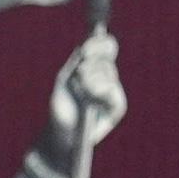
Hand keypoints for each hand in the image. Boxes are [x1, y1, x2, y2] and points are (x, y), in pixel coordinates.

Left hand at [47, 28, 127, 161]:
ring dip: (91, 79)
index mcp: (97, 68)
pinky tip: (93, 95)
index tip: (86, 47)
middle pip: (106, 59)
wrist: (61, 134)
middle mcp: (108, 78)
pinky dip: (101, 90)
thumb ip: (76, 63)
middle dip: (91, 64)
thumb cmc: (62, 107)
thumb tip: (86, 45)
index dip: (100, 44)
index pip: (107, 47)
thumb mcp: (64, 81)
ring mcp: (114, 92)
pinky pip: (112, 92)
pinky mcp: (117, 107)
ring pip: (108, 74)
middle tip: (79, 72)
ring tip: (80, 90)